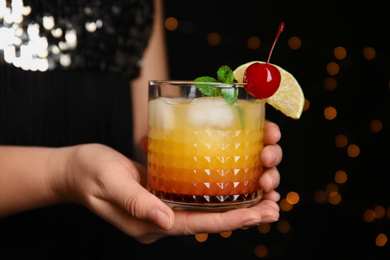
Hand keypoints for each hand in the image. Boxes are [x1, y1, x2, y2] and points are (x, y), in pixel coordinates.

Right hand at [56, 120, 281, 243]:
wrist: (75, 170)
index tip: (261, 213)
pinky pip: (195, 195)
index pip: (199, 224)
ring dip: (236, 200)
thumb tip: (166, 222)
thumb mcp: (111, 184)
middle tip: (275, 202)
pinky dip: (217, 189)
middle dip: (244, 212)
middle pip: (209, 219)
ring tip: (265, 192)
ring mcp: (163, 206)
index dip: (233, 220)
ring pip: (206, 207)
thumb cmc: (89, 175)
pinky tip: (233, 180)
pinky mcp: (163, 191)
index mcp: (152, 223)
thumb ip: (137, 204)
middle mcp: (163, 218)